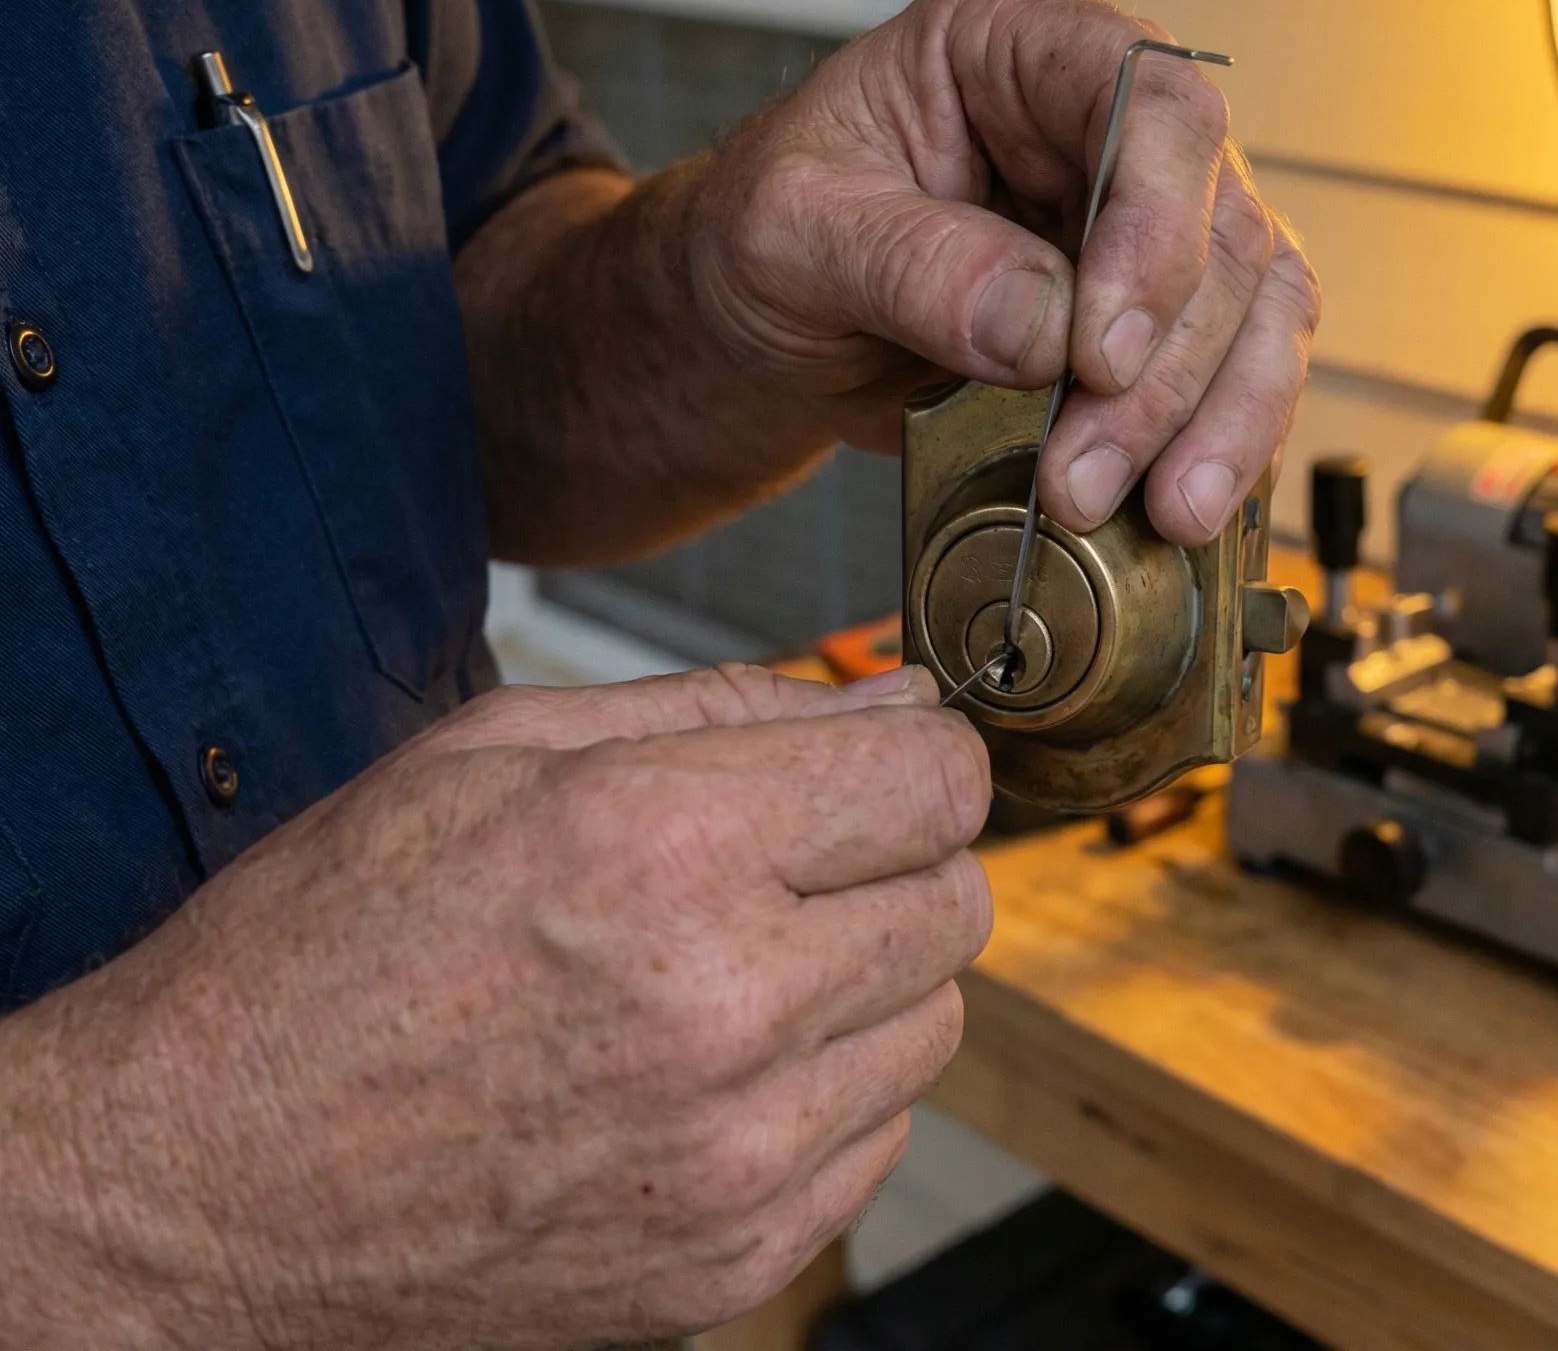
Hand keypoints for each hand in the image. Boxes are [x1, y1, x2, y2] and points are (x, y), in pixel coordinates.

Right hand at [0, 665, 990, 1349]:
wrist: (199, 1191)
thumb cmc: (319, 960)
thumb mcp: (487, 759)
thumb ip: (720, 711)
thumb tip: (894, 703)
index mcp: (660, 848)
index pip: (938, 783)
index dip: (919, 762)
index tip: (880, 771)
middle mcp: (722, 1004)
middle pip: (956, 902)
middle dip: (891, 867)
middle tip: (780, 874)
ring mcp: (735, 1150)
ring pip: (933, 1024)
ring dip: (862, 989)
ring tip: (720, 980)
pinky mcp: (734, 1255)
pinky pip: (877, 1140)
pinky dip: (821, 1100)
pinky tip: (702, 1080)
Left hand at [684, 0, 1321, 544]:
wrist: (758, 329)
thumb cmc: (761, 242)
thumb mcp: (788, 234)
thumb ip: (909, 266)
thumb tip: (1041, 325)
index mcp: (1020, 38)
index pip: (1152, 103)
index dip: (1153, 230)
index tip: (1098, 355)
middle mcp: (1110, 115)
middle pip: (1221, 224)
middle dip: (1166, 372)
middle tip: (1085, 475)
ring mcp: (1155, 217)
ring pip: (1259, 305)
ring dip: (1217, 421)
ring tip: (1153, 513)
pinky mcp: (1171, 315)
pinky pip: (1244, 372)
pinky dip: (1225, 448)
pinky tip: (1181, 511)